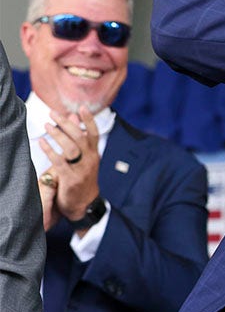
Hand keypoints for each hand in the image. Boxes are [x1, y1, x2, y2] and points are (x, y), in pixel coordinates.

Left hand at [37, 106, 101, 228]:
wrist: (84, 204)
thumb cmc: (82, 179)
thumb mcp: (85, 159)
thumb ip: (79, 139)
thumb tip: (74, 117)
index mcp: (94, 154)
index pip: (94, 133)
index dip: (89, 120)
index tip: (81, 107)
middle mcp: (90, 159)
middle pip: (80, 137)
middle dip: (66, 124)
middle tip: (53, 113)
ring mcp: (81, 169)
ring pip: (71, 148)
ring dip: (58, 135)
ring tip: (46, 125)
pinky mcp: (71, 179)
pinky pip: (60, 162)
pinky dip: (50, 151)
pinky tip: (42, 143)